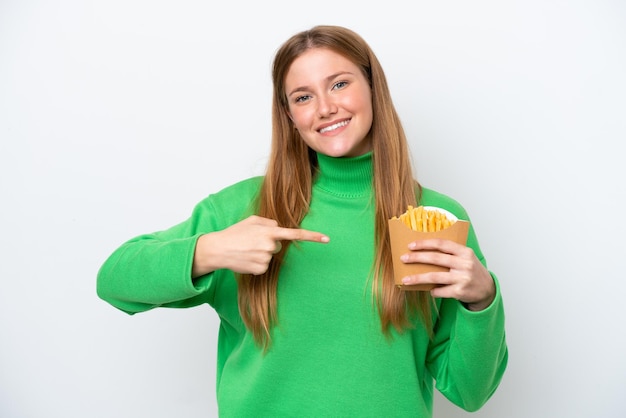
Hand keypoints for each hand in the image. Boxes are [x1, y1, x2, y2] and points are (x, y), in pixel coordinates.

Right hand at [192, 215, 328, 276]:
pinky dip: (256, 263)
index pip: (295, 234)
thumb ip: (269, 222)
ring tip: (246, 250)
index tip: (327, 239)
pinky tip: (246, 259)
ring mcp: (265, 259)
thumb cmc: (234, 233)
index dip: (312, 236)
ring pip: (270, 256)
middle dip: (267, 243)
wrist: (217, 249)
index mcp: (269, 231)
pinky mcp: (261, 270)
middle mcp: (269, 245)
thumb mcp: (251, 220)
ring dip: (260, 253)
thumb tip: (278, 228)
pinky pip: (264, 266)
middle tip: (250, 242)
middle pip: (277, 246)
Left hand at [399, 238, 494, 310]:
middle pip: (435, 259)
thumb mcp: (466, 257)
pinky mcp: (460, 292)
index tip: (411, 245)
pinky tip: (430, 290)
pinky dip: (432, 291)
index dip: (425, 244)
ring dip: (417, 278)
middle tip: (403, 258)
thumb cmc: (471, 271)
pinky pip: (439, 291)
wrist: (487, 290)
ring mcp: (462, 278)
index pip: (442, 244)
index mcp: (465, 252)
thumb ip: (450, 253)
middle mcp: (464, 264)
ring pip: (434, 277)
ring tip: (405, 279)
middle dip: (416, 258)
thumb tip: (423, 250)